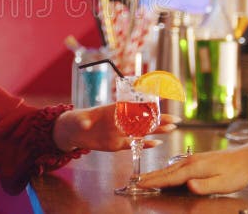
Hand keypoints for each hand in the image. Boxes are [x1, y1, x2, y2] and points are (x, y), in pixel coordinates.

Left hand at [52, 104, 177, 151]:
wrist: (72, 132)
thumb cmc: (75, 120)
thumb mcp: (78, 119)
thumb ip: (83, 121)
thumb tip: (85, 123)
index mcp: (112, 111)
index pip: (133, 106)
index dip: (147, 104)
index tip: (160, 102)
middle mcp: (119, 121)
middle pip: (143, 119)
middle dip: (159, 119)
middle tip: (175, 119)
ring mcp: (119, 133)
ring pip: (142, 132)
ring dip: (156, 130)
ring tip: (171, 128)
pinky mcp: (116, 144)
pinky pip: (132, 145)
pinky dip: (144, 145)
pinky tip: (156, 143)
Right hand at [138, 146, 247, 194]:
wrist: (246, 157)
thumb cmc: (237, 172)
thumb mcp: (223, 184)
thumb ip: (205, 186)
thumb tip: (188, 186)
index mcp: (195, 168)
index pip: (171, 177)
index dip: (155, 182)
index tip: (141, 184)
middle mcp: (191, 161)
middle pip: (166, 171)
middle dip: (151, 176)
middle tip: (136, 181)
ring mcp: (193, 159)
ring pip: (170, 167)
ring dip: (157, 173)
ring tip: (146, 177)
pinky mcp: (197, 159)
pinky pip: (176, 166)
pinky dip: (166, 170)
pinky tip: (165, 173)